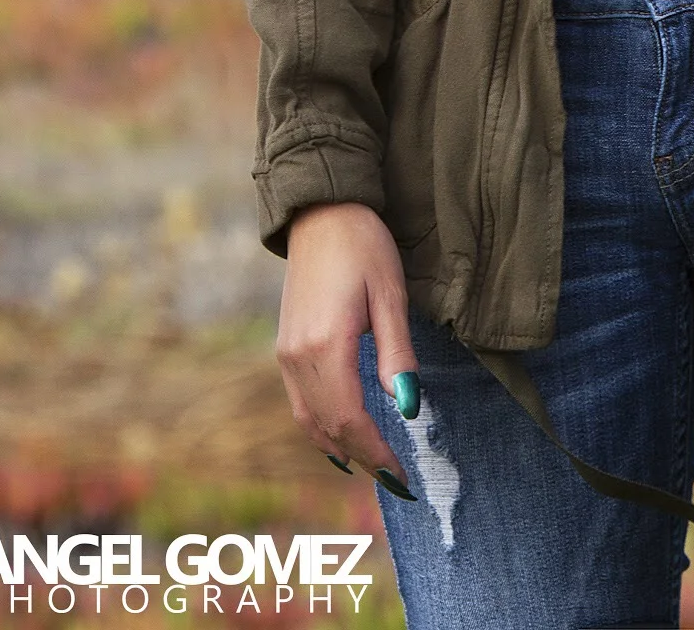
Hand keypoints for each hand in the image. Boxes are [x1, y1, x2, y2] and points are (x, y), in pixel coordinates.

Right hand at [276, 201, 419, 491]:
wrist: (321, 212)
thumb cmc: (363, 246)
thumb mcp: (390, 295)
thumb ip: (396, 354)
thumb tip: (408, 406)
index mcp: (325, 345)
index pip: (349, 420)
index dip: (375, 452)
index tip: (402, 475)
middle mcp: (298, 357)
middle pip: (328, 428)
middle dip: (362, 458)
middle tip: (396, 481)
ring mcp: (286, 354)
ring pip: (308, 421)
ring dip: (340, 448)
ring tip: (374, 465)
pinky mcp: (285, 347)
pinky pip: (299, 403)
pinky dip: (320, 428)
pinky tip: (341, 438)